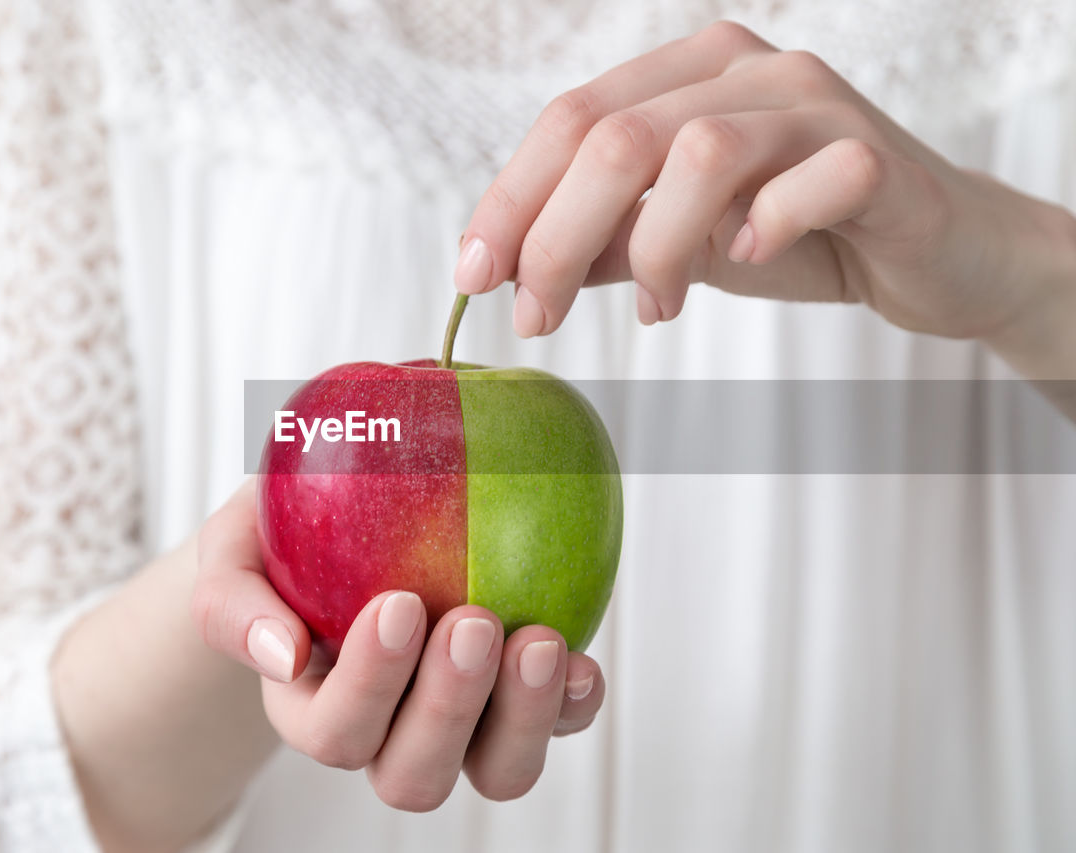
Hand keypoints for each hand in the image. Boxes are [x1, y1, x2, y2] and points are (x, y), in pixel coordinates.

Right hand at [191, 479, 605, 810]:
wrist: (340, 521)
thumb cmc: (280, 537)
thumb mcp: (231, 550)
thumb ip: (231, 602)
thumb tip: (281, 654)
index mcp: (312, 710)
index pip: (334, 731)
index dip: (370, 685)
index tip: (396, 602)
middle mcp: (388, 736)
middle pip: (413, 775)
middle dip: (449, 708)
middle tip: (473, 620)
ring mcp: (461, 727)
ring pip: (494, 773)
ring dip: (522, 720)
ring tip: (539, 642)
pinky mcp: (517, 702)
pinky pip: (557, 727)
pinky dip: (574, 704)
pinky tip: (583, 661)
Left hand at [456, 21, 1075, 372]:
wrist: (931, 250)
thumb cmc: (797, 232)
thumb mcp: (679, 240)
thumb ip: (603, 242)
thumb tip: (515, 271)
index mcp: (684, 75)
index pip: (569, 121)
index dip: (510, 200)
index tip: (475, 277)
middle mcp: (744, 70)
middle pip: (616, 137)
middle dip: (555, 237)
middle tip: (538, 316)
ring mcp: (814, 104)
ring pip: (701, 152)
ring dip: (655, 246)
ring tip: (656, 306)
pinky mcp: (875, 156)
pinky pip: (810, 182)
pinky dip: (763, 230)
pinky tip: (747, 262)